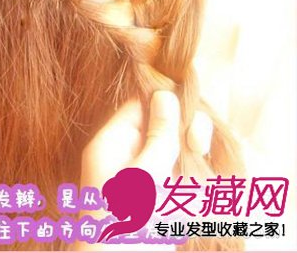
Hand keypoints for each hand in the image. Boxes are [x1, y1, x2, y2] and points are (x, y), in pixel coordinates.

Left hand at [75, 91, 212, 250]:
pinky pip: (182, 173)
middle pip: (162, 125)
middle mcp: (128, 156)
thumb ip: (158, 137)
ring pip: (176, 148)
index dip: (165, 102)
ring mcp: (146, 177)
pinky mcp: (161, 197)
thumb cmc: (125, 225)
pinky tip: (208, 176)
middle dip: (184, 130)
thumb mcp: (142, 176)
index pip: (139, 105)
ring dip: (194, 152)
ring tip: (203, 161)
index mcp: (113, 144)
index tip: (189, 108)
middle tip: (198, 145)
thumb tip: (165, 94)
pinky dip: (196, 174)